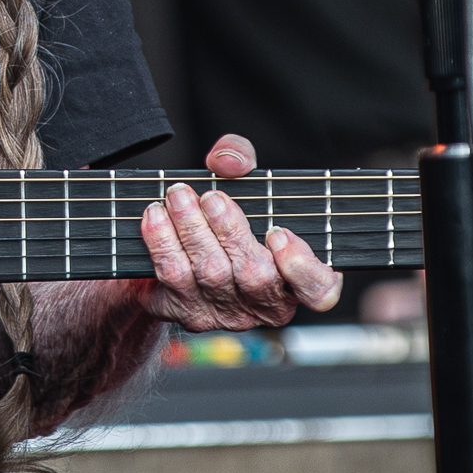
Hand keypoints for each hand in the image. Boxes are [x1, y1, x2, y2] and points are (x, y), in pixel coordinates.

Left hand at [138, 133, 342, 331]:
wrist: (179, 247)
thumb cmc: (225, 216)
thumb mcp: (241, 180)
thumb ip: (242, 159)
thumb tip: (228, 162)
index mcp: (296, 277)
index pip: (318, 291)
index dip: (302, 267)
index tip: (278, 233)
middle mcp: (264, 303)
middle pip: (254, 275)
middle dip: (229, 230)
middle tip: (210, 197)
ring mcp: (225, 313)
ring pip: (210, 274)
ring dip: (191, 230)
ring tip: (177, 197)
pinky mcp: (186, 312)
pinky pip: (172, 279)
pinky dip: (162, 243)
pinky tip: (155, 217)